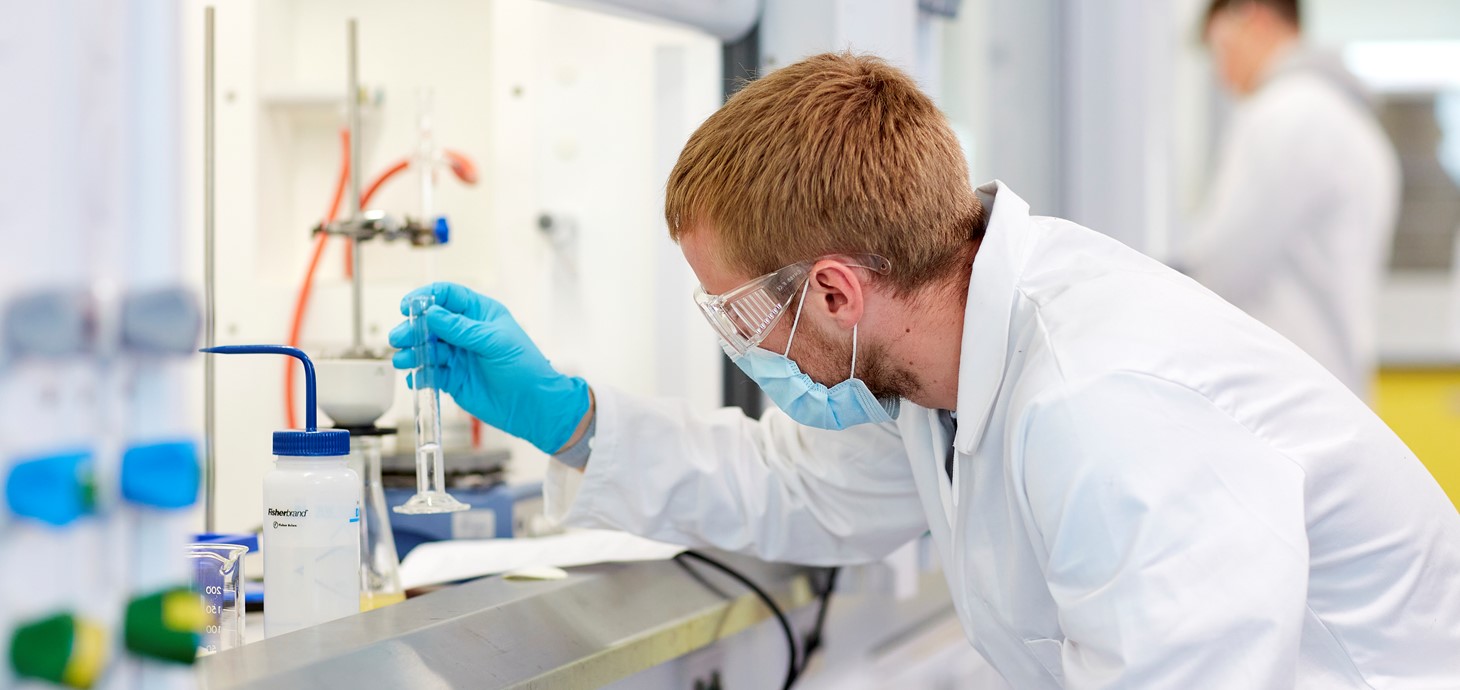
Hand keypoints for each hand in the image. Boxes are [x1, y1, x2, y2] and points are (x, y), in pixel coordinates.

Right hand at [388, 282, 590, 453]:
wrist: (533, 406)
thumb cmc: (525, 368)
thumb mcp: (495, 342)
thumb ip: (462, 329)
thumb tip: (432, 314)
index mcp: (480, 314)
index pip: (448, 296)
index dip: (426, 298)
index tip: (408, 306)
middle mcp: (466, 332)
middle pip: (430, 323)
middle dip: (413, 329)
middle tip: (399, 338)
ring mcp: (458, 355)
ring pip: (426, 348)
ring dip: (412, 353)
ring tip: (403, 360)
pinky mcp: (452, 378)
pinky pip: (430, 374)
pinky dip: (419, 376)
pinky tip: (416, 379)